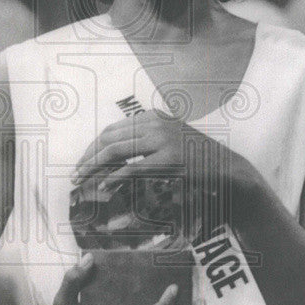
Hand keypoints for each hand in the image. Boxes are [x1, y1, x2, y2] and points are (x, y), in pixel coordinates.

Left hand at [72, 110, 254, 235]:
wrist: (228, 170)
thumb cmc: (197, 161)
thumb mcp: (170, 142)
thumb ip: (145, 142)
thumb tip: (111, 155)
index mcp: (154, 116)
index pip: (113, 129)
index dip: (93, 147)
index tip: (82, 163)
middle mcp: (157, 123)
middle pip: (110, 138)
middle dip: (88, 158)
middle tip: (75, 176)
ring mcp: (164, 139)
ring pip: (116, 151)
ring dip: (94, 168)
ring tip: (82, 182)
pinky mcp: (170, 159)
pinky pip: (133, 169)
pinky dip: (114, 179)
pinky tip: (105, 188)